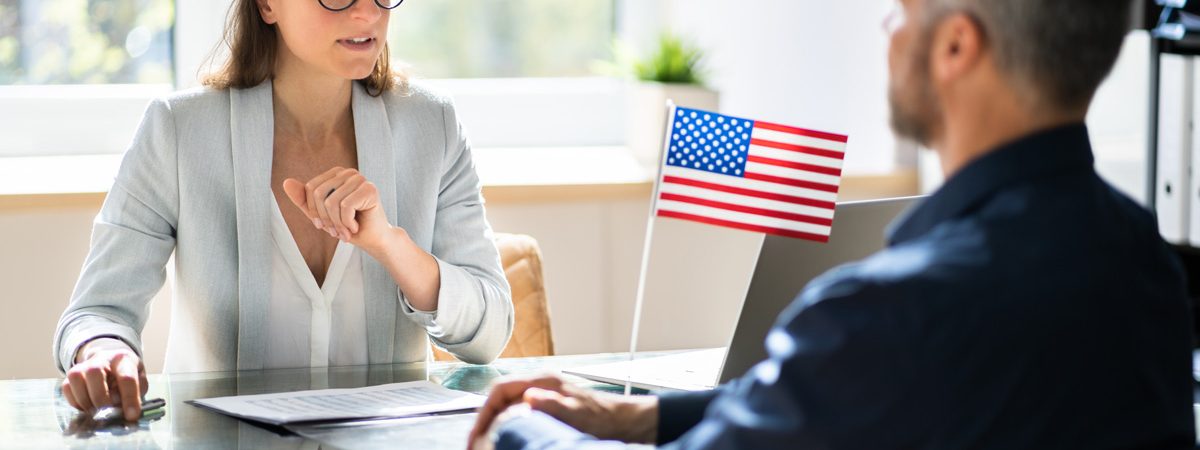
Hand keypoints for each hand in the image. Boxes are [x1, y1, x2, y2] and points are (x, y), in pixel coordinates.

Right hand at [61, 338, 147, 421]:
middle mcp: (101, 358)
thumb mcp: (139, 380)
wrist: (110, 361)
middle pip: (94, 373)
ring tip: (97, 411)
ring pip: (77, 379)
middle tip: (107, 413)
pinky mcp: (71, 373)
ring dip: (86, 401)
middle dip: (101, 398)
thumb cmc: (126, 374)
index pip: (127, 378)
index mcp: (123, 359)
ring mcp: (84, 365)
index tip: (131, 416)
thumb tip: (119, 409)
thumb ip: (134, 393)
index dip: (129, 399)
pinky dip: (76, 402)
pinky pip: (67, 388)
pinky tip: (88, 406)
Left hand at [282, 167, 392, 254]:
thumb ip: (303, 200)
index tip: (324, 226)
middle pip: (319, 194)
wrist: (373, 240)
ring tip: (346, 231)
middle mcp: (349, 172)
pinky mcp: (370, 189)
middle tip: (336, 232)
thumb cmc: (349, 226)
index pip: (311, 188)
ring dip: (337, 224)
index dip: (313, 211)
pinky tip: (356, 226)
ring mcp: (361, 179)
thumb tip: (286, 182)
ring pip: (331, 202)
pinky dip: (347, 223)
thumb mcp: (321, 215)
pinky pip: (345, 207)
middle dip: (325, 219)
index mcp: (337, 174)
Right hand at [467, 374, 658, 448]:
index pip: (500, 390)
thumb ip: (551, 403)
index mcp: (542, 382)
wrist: (622, 421)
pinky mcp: (547, 408)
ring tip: (485, 445)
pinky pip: (518, 415)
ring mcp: (543, 396)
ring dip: (494, 425)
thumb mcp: (576, 413)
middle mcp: (539, 386)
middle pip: (500, 399)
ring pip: (507, 407)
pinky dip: (506, 427)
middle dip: (484, 421)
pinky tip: (506, 441)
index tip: (476, 434)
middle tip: (475, 445)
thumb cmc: (602, 417)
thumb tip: (527, 397)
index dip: (484, 412)